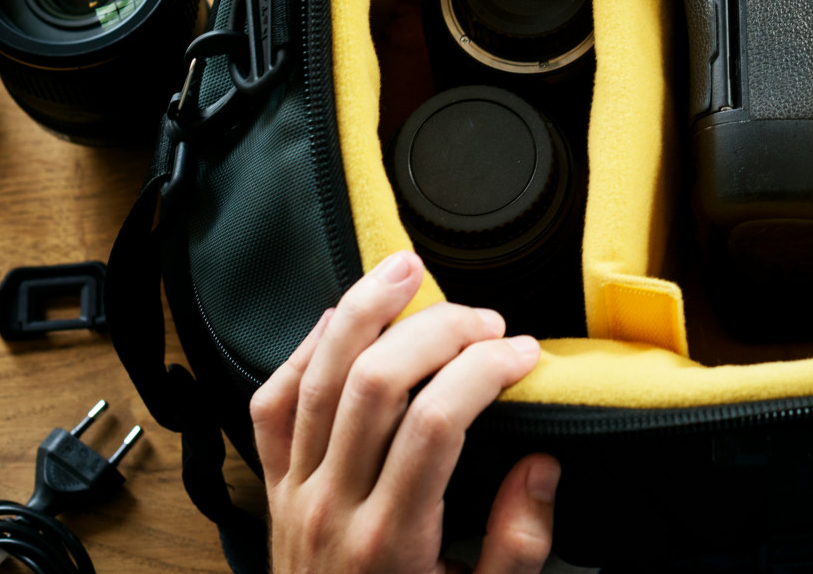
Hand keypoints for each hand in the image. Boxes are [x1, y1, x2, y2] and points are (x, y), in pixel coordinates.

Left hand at [251, 249, 559, 573]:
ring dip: (365, 311)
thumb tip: (540, 466)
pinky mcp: (274, 488)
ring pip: (319, 377)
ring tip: (407, 271)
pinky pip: (272, 404)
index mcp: (391, 540)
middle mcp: (334, 508)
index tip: (524, 357)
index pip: (435, 423)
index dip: (484, 371)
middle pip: (377, 383)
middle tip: (486, 323)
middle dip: (439, 330)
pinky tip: (338, 318)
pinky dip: (302, 351)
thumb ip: (516, 542)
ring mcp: (296, 493)